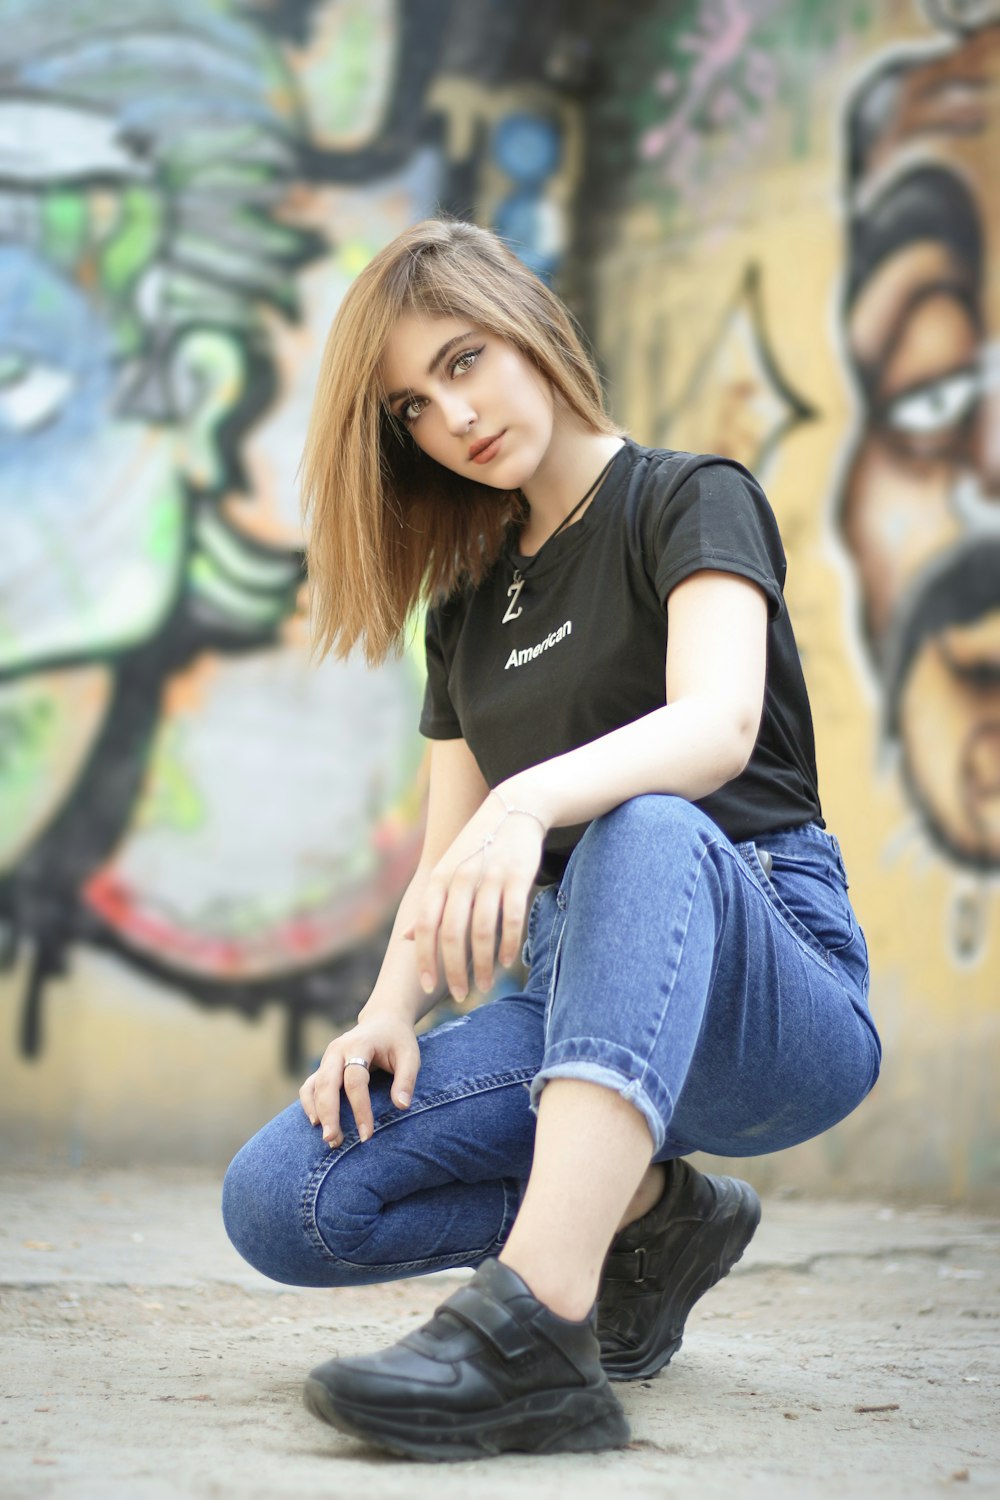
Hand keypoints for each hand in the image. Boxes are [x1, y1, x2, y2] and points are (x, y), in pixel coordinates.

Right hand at [299, 1014, 419, 1146]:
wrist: (383, 1020)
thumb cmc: (398, 1040)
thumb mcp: (410, 1055)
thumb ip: (406, 1080)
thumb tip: (402, 1106)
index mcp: (359, 1045)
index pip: (355, 1081)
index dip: (360, 1109)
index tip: (367, 1135)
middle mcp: (337, 1051)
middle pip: (326, 1084)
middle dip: (328, 1114)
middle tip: (333, 1141)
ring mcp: (327, 1058)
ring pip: (313, 1087)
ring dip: (317, 1113)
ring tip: (329, 1139)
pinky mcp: (323, 1067)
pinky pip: (308, 1087)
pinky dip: (309, 1105)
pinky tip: (316, 1123)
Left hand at [407, 788, 545, 1000]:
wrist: (514, 810)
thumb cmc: (477, 847)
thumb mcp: (446, 871)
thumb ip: (429, 905)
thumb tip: (405, 937)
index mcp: (440, 879)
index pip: (426, 926)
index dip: (425, 958)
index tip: (429, 986)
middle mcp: (461, 879)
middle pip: (453, 934)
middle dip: (454, 969)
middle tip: (460, 994)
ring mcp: (490, 878)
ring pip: (483, 931)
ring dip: (483, 964)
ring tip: (484, 986)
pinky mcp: (517, 878)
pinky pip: (511, 919)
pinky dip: (509, 944)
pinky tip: (508, 962)